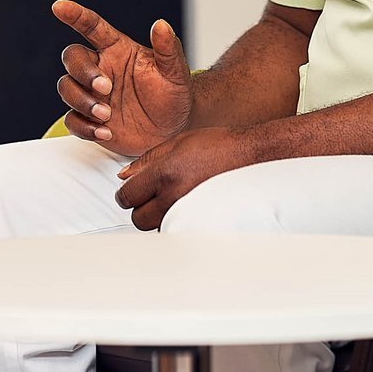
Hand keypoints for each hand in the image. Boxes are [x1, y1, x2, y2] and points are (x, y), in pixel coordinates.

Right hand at [53, 0, 190, 155]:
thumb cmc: (173, 94)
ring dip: (81, 101)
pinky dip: (84, 126)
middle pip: (72, 58)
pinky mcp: (90, 119)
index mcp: (117, 50)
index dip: (75, 15)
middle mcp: (100, 69)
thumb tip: (161, 24)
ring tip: (107, 114)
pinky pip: (71, 120)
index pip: (91, 26)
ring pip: (66, 87)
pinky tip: (105, 131)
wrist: (175, 130)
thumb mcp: (176, 71)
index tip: (59, 7)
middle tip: (106, 87)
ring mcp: (92, 95)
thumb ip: (168, 48)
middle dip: (82, 72)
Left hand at [114, 126, 256, 230]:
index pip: (127, 196)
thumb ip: (146, 160)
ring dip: (157, 215)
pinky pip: (176, 228)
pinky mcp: (201, 222)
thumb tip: (124, 175)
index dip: (125, 193)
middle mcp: (174, 196)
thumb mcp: (175, 143)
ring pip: (156, 226)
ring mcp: (188, 212)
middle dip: (140, 207)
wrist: (248, 155)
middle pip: (138, 219)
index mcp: (164, 174)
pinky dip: (174, 220)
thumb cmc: (216, 146)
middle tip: (150, 194)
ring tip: (171, 196)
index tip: (129, 191)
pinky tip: (182, 204)